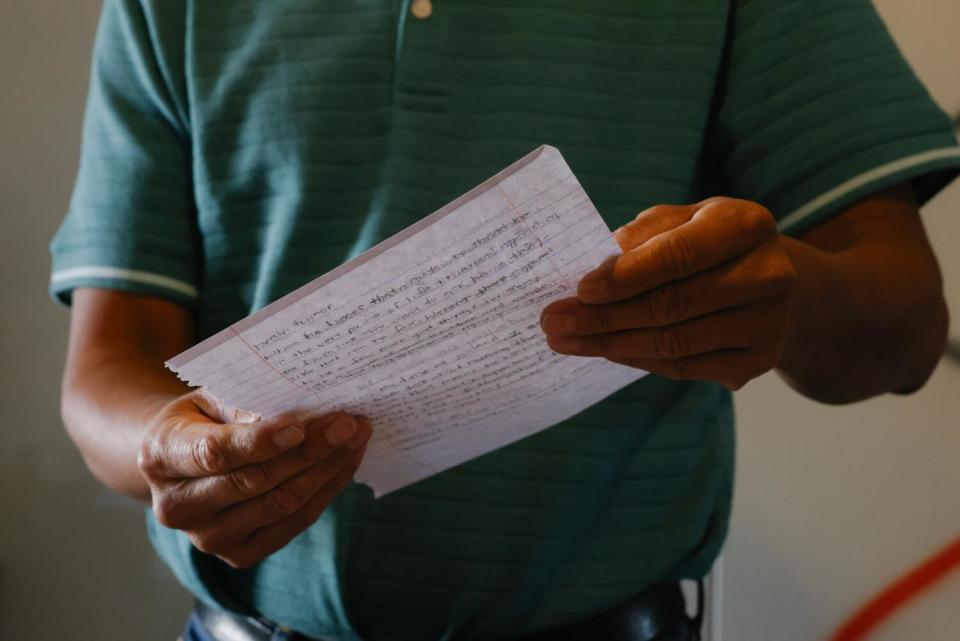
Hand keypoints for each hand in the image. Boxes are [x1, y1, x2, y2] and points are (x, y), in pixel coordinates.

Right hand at [137, 388, 370, 567]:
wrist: (181, 461)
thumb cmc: (201, 419)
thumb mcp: (210, 397)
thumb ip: (245, 402)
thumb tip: (301, 411)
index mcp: (160, 457)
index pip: (214, 453)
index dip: (261, 442)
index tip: (302, 426)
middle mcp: (177, 507)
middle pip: (255, 481)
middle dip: (310, 450)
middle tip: (349, 423)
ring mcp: (207, 538)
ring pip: (280, 504)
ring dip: (326, 470)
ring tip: (356, 438)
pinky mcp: (238, 555)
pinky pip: (293, 522)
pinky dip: (325, 491)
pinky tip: (345, 464)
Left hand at [540, 198, 796, 389]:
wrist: (774, 285)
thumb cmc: (711, 244)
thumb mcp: (685, 220)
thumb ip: (648, 234)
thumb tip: (603, 260)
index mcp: (747, 225)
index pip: (678, 256)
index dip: (626, 276)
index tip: (581, 289)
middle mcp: (769, 275)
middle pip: (672, 306)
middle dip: (604, 317)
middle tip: (554, 321)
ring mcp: (768, 324)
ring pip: (674, 343)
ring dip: (611, 345)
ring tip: (565, 341)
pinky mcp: (760, 362)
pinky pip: (685, 368)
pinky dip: (638, 360)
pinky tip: (605, 352)